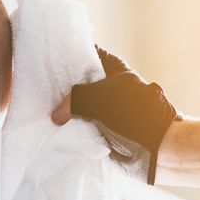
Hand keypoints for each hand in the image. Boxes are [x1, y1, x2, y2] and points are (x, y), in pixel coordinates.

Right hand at [52, 47, 179, 184]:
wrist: (156, 146)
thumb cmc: (132, 113)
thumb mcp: (97, 98)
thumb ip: (73, 100)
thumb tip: (56, 116)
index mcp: (116, 68)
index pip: (91, 53)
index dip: (72, 54)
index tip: (51, 59)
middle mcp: (114, 85)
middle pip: (84, 81)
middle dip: (66, 85)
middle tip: (43, 87)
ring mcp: (112, 107)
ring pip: (84, 104)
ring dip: (69, 109)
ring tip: (46, 108)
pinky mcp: (110, 127)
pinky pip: (87, 123)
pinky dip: (75, 126)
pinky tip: (59, 128)